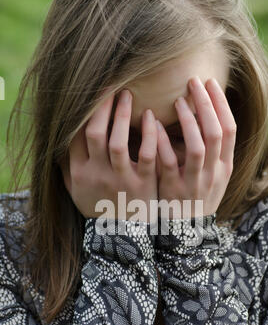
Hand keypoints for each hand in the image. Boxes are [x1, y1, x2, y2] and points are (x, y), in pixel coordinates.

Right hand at [60, 89, 157, 220]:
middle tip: (111, 87)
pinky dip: (149, 134)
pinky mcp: (144, 184)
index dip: (82, 113)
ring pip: (118, 142)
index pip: (76, 136)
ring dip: (122, 115)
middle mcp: (98, 175)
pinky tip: (151, 117)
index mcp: (81, 173)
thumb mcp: (77, 191)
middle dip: (101, 107)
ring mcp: (121, 179)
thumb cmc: (99, 208)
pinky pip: (147, 154)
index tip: (91, 95)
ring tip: (127, 95)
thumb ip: (68, 167)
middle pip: (95, 134)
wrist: (122, 236)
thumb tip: (59, 141)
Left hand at [155, 77, 236, 217]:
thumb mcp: (212, 177)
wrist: (185, 231)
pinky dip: (162, 141)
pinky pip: (169, 162)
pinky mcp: (173, 189)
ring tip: (178, 100)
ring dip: (189, 121)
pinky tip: (154, 124)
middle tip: (194, 82)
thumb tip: (205, 116)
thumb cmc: (196, 197)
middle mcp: (212, 174)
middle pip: (215, 133)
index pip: (229, 130)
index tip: (210, 83)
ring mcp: (194, 182)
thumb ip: (212, 152)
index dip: (221, 105)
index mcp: (223, 167)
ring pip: (197, 146)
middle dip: (206, 105)